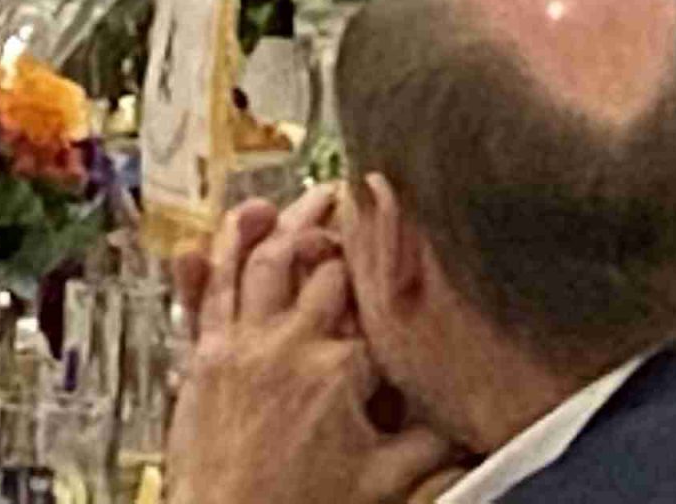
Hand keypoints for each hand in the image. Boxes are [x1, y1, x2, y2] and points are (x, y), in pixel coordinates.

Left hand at [168, 191, 456, 503]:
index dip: (392, 267)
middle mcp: (289, 344)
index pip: (375, 300)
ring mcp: (242, 344)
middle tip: (363, 205)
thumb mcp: (383, 484)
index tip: (407, 241)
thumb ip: (430, 447)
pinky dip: (221, 251)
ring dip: (287, 222)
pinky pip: (212, 288)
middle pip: (321, 266)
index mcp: (339, 371)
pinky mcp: (205, 354)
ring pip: (263, 260)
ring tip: (309, 199)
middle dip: (346, 232)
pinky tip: (233, 227)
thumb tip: (470, 428)